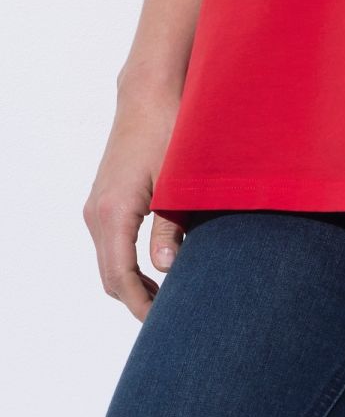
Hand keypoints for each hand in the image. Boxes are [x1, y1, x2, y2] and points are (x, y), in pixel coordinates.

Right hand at [82, 85, 183, 321]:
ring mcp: (97, 205)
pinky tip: (157, 267)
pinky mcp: (104, 198)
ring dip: (133, 282)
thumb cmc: (169, 129)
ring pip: (109, 261)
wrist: (150, 91)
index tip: (162, 324)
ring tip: (169, 297)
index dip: (141, 306)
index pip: (119, 279)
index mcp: (113, 213)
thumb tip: (165, 271)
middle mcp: (97, 213)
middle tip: (171, 318)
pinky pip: (111, 243)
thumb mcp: (176, 182)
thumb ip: (170, 229)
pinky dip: (128, 263)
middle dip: (138, 300)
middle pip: (111, 277)